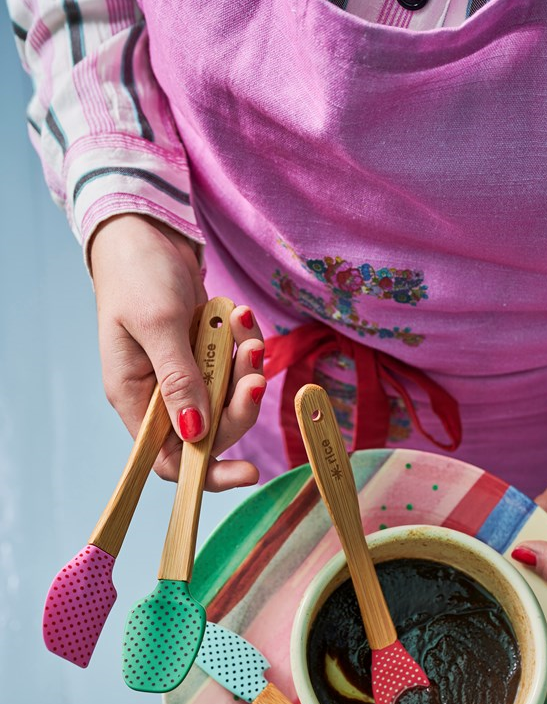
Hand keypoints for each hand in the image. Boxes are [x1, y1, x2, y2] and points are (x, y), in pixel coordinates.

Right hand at [90, 214, 265, 490]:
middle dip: (239, 406)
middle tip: (255, 371)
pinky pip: (235, 369)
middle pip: (211, 432)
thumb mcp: (158, 324)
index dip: (209, 473)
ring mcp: (184, 376)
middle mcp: (160, 396)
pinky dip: (244, 347)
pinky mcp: (204, 356)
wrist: (146, 230)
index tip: (251, 471)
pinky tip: (242, 317)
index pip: (170, 461)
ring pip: (229, 400)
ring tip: (248, 331)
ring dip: (246, 371)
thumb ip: (180, 379)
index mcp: (135, 399)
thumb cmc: (138, 273)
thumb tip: (195, 433)